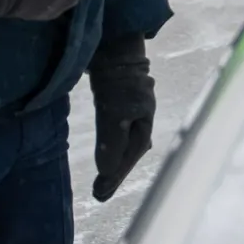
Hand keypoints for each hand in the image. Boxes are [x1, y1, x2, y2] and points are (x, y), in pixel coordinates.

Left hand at [88, 34, 153, 201]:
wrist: (116, 49)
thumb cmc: (119, 83)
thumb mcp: (115, 114)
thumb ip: (111, 144)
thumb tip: (107, 173)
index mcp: (144, 126)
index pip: (129, 158)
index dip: (115, 176)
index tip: (99, 193)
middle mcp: (142, 121)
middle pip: (129, 153)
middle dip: (116, 173)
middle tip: (99, 193)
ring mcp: (132, 112)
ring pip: (125, 144)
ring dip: (113, 162)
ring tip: (103, 181)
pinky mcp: (120, 103)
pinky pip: (117, 133)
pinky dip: (111, 147)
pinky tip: (107, 154)